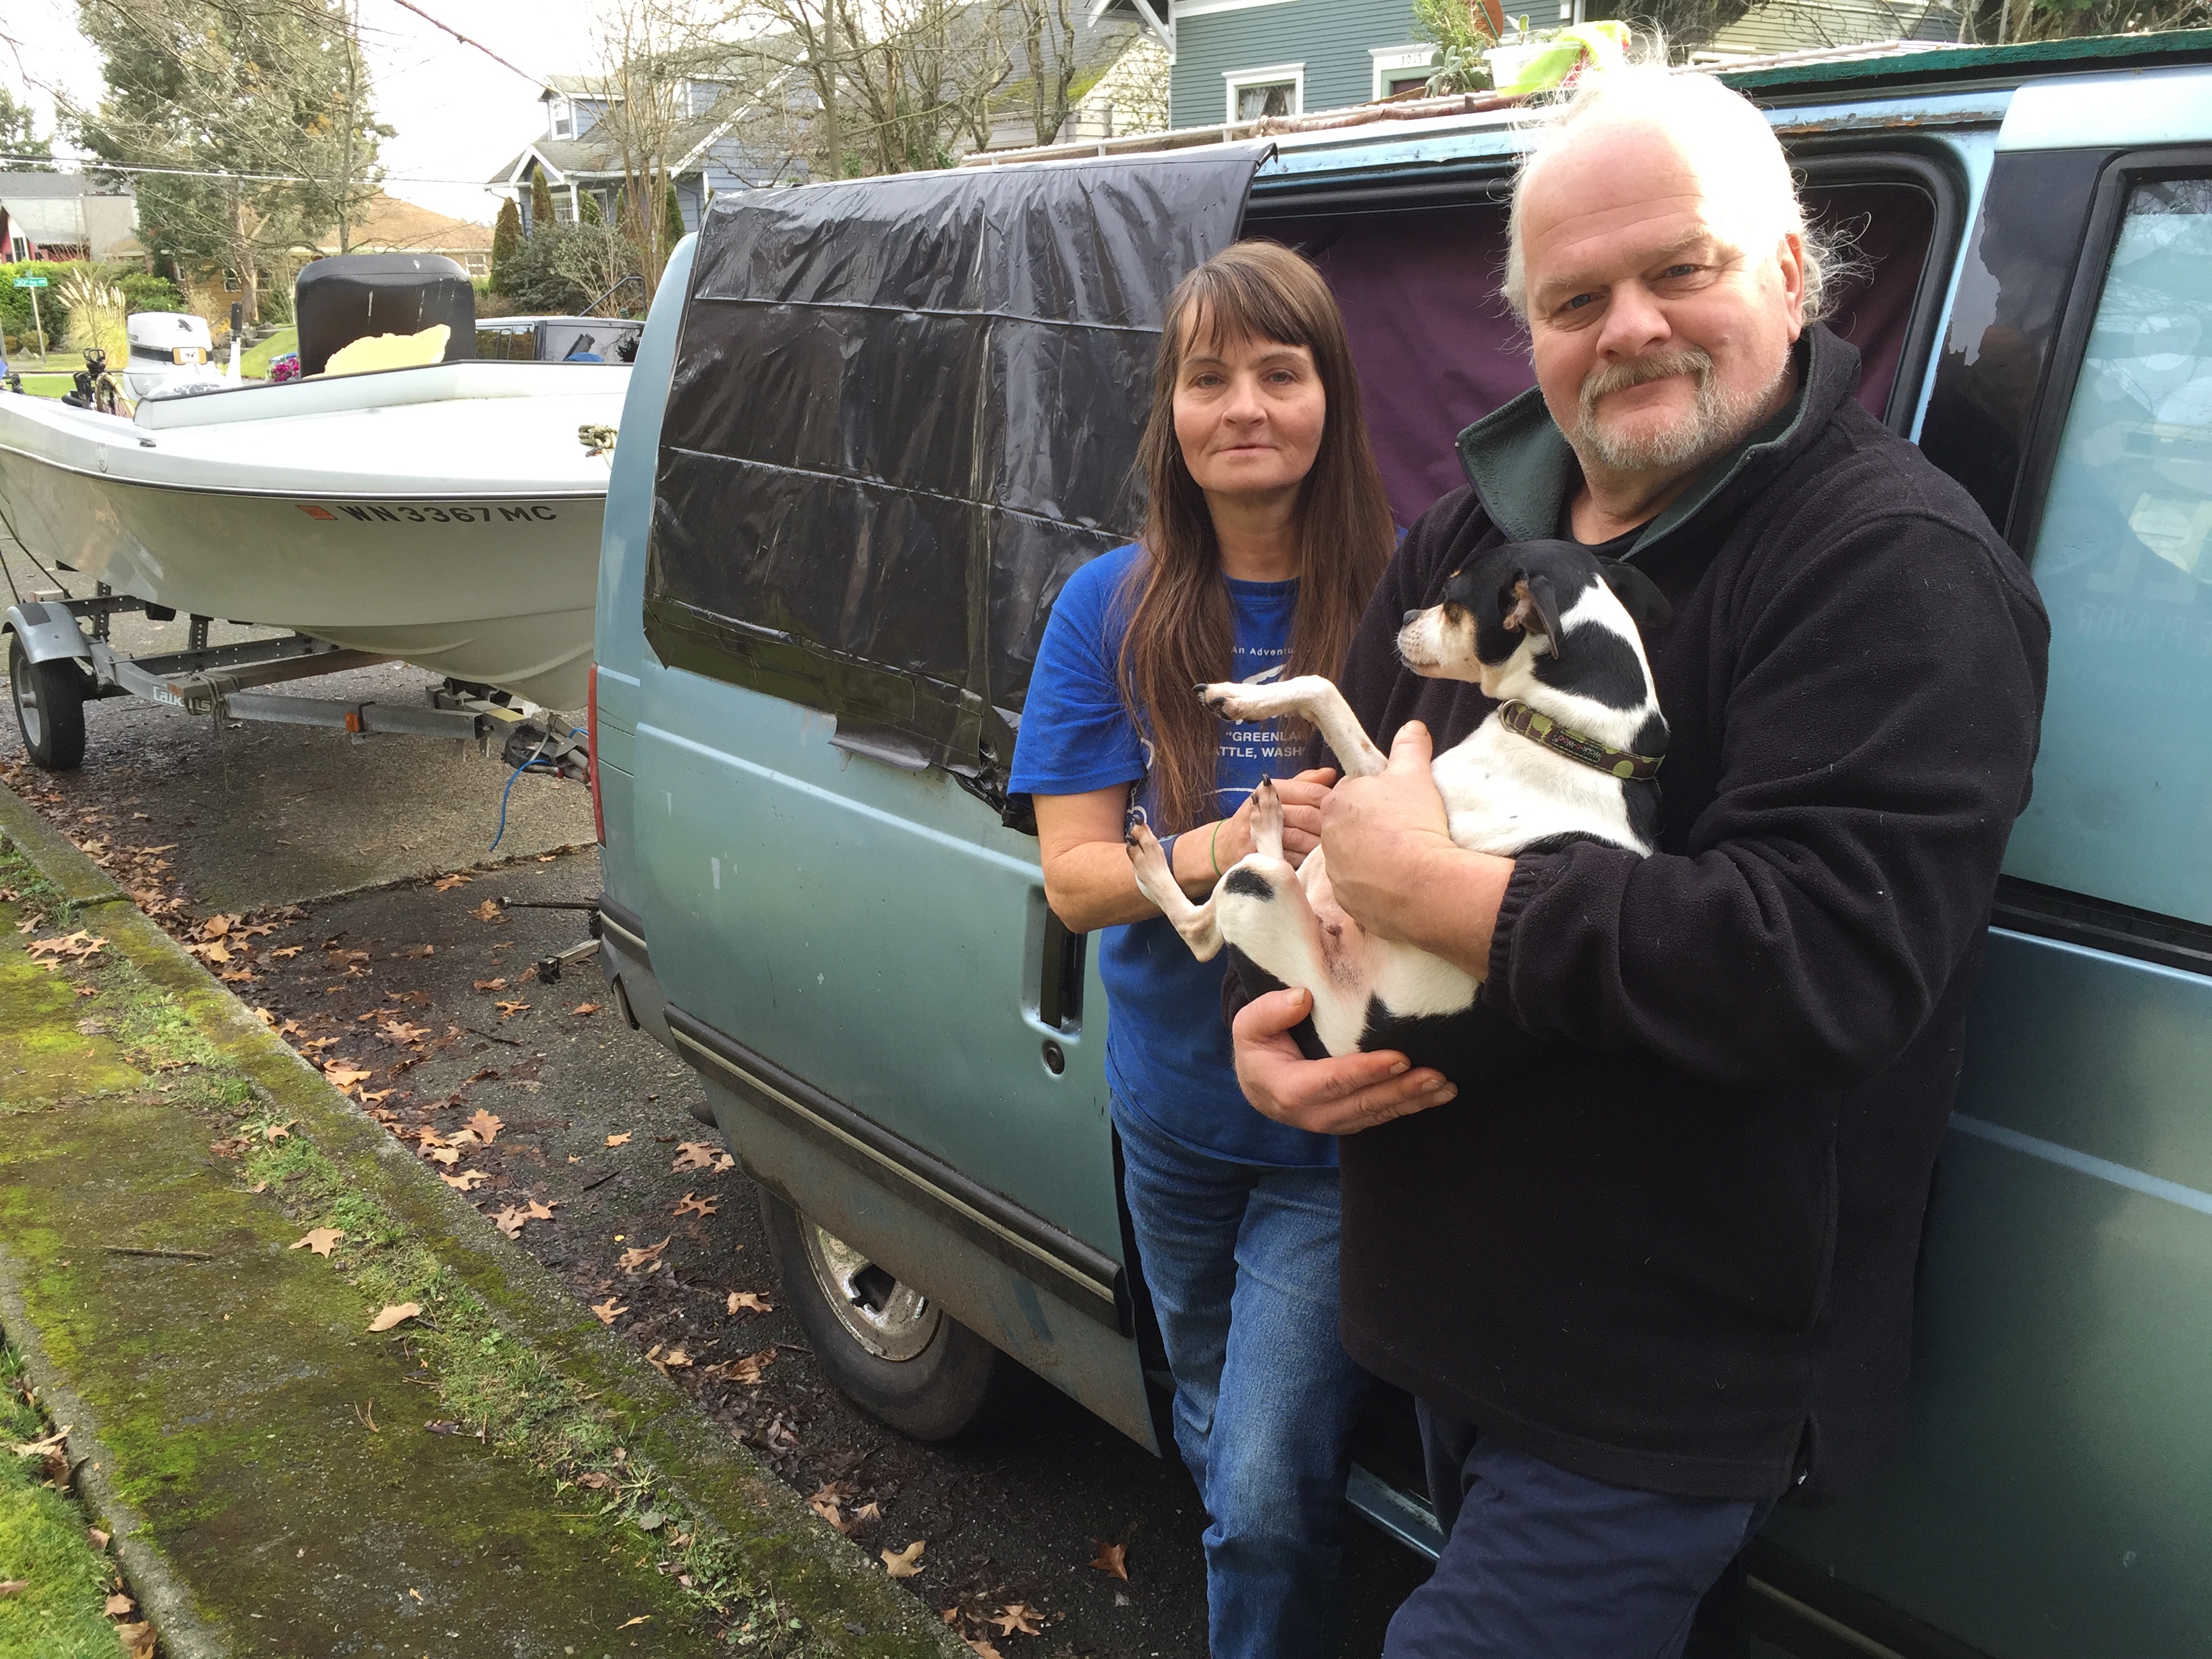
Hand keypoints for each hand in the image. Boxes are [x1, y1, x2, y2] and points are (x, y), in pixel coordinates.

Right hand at [1203, 767, 1337, 880]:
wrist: (1224, 847)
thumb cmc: (1257, 819)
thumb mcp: (1275, 795)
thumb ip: (1303, 783)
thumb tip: (1331, 773)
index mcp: (1269, 790)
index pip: (1310, 792)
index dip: (1332, 800)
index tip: (1346, 807)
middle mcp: (1262, 810)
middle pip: (1308, 816)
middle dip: (1330, 824)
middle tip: (1349, 831)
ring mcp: (1259, 835)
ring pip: (1303, 839)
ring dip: (1323, 845)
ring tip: (1341, 847)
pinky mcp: (1260, 857)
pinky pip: (1294, 859)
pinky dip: (1310, 860)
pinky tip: (1322, 861)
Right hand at [1233, 986, 1454, 1134]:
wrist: (1257, 1084)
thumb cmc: (1258, 1047)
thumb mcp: (1248, 1025)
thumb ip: (1269, 1012)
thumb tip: (1302, 998)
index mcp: (1289, 1090)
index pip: (1333, 1081)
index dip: (1367, 1071)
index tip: (1399, 1056)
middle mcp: (1313, 1115)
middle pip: (1363, 1103)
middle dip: (1402, 1090)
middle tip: (1435, 1074)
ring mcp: (1335, 1122)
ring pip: (1378, 1114)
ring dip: (1414, 1101)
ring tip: (1446, 1086)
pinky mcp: (1350, 1121)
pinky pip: (1383, 1116)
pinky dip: (1411, 1106)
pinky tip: (1438, 1095)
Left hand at [1320, 722, 1456, 940]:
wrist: (1422, 885)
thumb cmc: (1413, 822)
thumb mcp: (1415, 774)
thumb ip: (1410, 747)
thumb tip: (1412, 728)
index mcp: (1335, 804)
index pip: (1350, 795)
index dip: (1374, 799)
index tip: (1396, 807)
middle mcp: (1326, 840)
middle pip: (1349, 829)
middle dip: (1370, 830)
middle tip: (1403, 832)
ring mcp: (1335, 875)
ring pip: (1354, 861)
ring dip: (1373, 859)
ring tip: (1405, 860)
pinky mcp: (1348, 903)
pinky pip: (1362, 890)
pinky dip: (1378, 887)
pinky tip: (1401, 883)